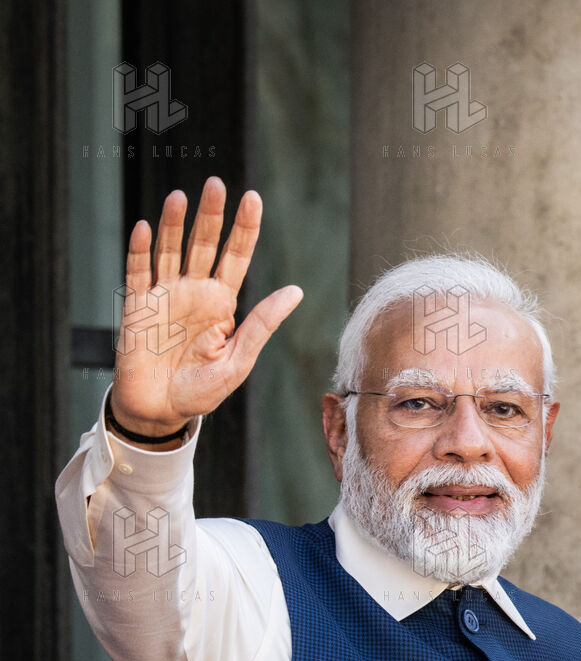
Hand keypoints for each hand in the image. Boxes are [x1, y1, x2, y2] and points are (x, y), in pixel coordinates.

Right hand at [111, 177, 301, 438]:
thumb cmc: (201, 390)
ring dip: (173, 224)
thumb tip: (296, 290)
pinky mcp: (138, 307)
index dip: (244, 228)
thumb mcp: (238, 360)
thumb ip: (262, 324)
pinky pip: (138, 272)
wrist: (160, 411)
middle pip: (204, 245)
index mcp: (222, 303)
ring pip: (170, 250)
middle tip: (217, 184)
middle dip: (211, 215)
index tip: (252, 198)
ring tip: (181, 196)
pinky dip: (139, 250)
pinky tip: (144, 227)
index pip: (237, 256)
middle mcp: (195, 292)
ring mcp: (165, 296)